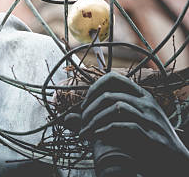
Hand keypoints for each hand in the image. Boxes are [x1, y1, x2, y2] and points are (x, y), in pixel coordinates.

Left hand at [66, 71, 188, 175]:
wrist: (175, 164)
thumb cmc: (146, 143)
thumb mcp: (123, 126)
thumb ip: (97, 119)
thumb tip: (66, 118)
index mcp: (141, 96)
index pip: (113, 78)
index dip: (93, 89)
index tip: (83, 106)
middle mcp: (147, 103)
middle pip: (109, 94)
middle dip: (89, 109)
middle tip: (81, 123)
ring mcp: (151, 119)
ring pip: (115, 107)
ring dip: (94, 120)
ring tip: (85, 133)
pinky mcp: (152, 136)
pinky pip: (125, 126)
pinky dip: (106, 130)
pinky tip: (97, 136)